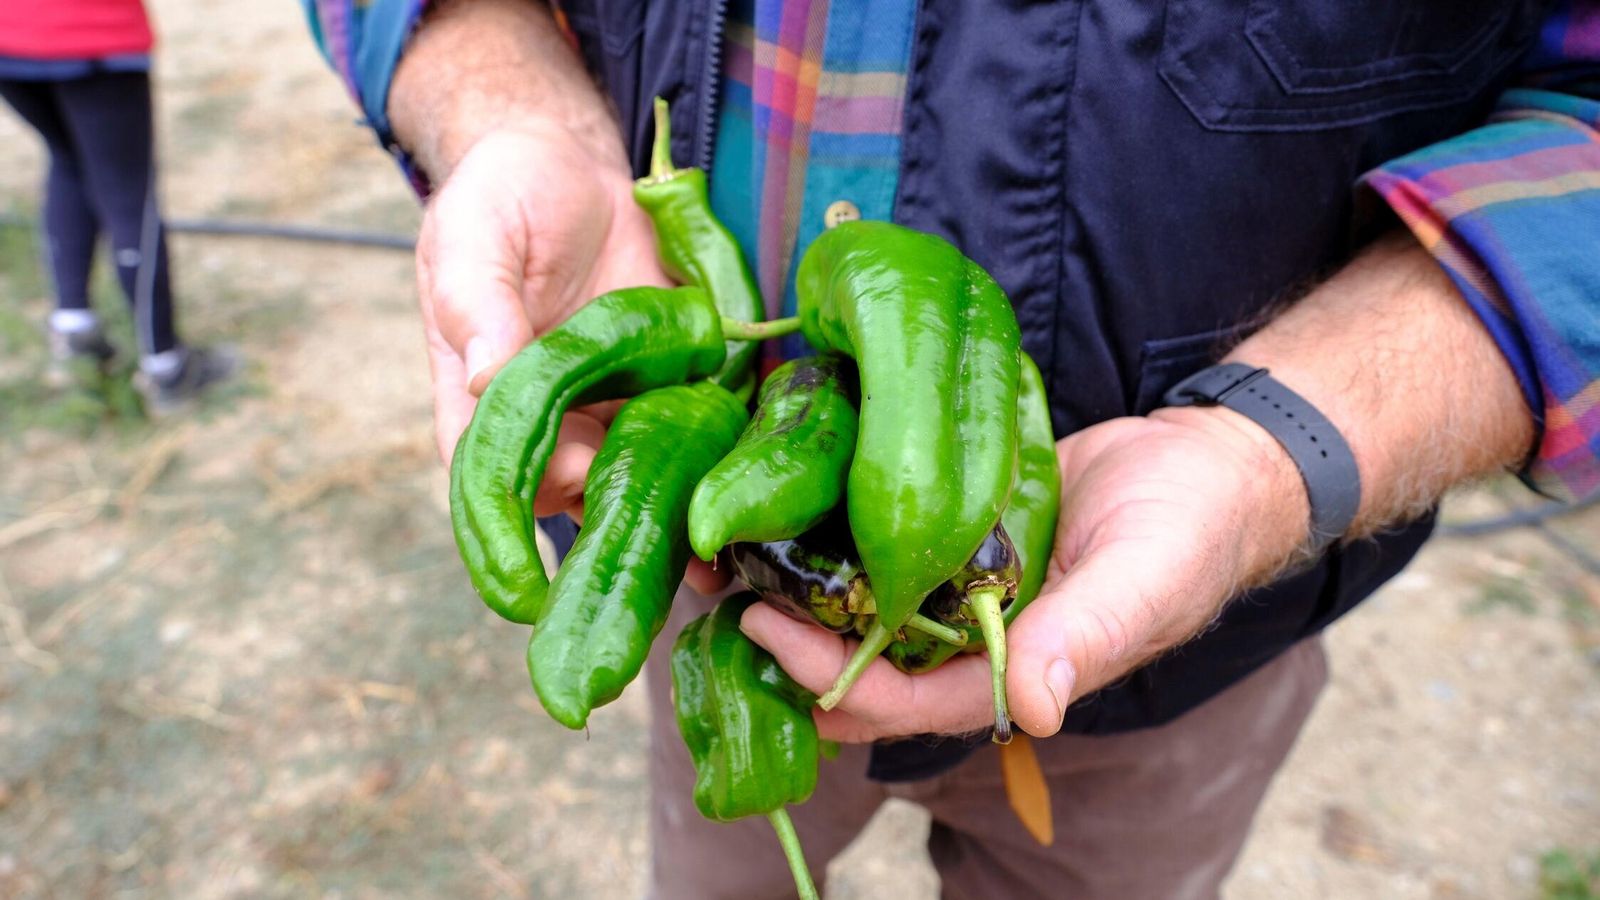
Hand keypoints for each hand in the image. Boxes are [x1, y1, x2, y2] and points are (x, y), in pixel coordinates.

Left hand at [741, 405, 1308, 741]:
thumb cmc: (1190, 526)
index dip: (828, 678)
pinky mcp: (951, 526)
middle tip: (718, 586)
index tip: (765, 626)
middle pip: (860, 659)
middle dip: (787, 639)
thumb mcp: (1145, 577)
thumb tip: (1034, 710)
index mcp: (1011, 670)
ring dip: (795, 582)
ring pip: (859, 600)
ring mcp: (958, 581)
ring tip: (726, 545)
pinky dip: (832, 528)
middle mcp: (971, 636)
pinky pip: (881, 540)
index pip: (901, 700)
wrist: (1207, 460)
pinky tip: (782, 492)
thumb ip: (1089, 638)